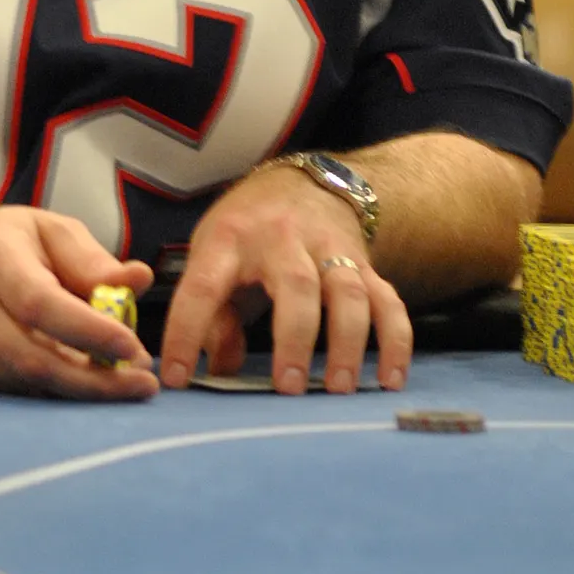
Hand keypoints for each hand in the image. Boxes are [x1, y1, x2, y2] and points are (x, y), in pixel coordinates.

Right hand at [0, 203, 157, 400]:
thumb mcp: (48, 230)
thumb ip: (92, 260)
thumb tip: (138, 281)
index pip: (39, 304)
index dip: (88, 330)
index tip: (131, 346)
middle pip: (33, 358)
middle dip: (94, 380)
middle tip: (142, 384)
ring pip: (27, 383)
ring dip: (82, 391)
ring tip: (125, 382)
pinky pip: (17, 393)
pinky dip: (57, 393)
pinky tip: (86, 383)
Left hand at [159, 169, 411, 396]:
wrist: (302, 184)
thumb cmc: (245, 232)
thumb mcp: (211, 255)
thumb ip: (212, 315)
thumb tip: (220, 370)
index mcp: (230, 240)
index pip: (202, 287)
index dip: (187, 332)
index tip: (180, 377)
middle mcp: (283, 240)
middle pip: (295, 285)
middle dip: (294, 338)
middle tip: (288, 388)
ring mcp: (331, 251)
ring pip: (349, 293)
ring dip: (348, 342)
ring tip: (339, 389)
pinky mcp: (365, 266)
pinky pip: (388, 302)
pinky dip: (394, 341)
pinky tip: (389, 379)